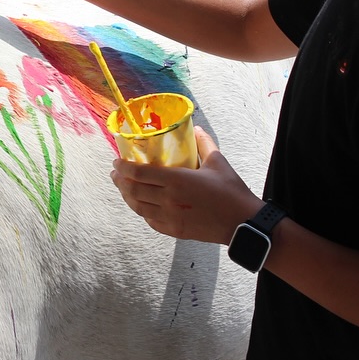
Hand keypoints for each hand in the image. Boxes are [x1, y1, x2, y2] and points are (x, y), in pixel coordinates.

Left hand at [109, 128, 262, 243]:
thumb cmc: (231, 192)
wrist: (243, 223)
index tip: (116, 161)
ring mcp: (170, 217)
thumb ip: (205, 144)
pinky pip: (149, 220)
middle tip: (115, 173)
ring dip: (126, 196)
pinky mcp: (174, 230)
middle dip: (120, 181)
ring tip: (122, 187)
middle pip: (133, 190)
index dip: (123, 167)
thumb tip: (197, 128)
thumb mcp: (218, 163)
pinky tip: (139, 204)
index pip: (139, 173)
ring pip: (138, 207)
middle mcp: (168, 199)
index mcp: (177, 180)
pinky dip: (141, 211)